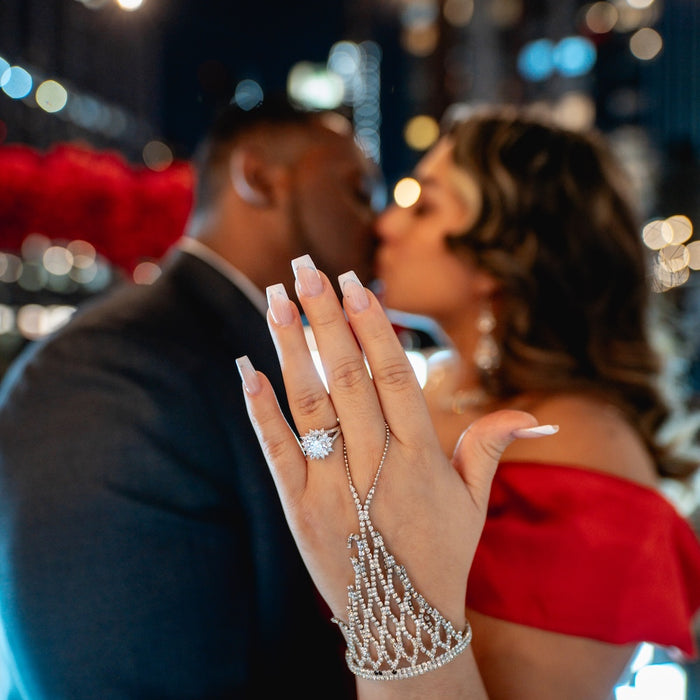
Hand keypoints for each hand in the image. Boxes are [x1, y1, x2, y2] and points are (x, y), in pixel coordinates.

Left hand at [236, 255, 555, 625]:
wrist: (401, 623)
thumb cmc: (441, 554)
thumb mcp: (474, 503)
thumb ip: (490, 449)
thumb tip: (532, 415)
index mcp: (421, 459)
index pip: (395, 378)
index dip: (374, 328)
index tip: (355, 284)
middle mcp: (376, 467)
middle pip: (348, 380)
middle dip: (327, 320)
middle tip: (306, 270)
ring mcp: (333, 488)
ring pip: (310, 406)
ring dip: (290, 349)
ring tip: (276, 299)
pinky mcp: (299, 509)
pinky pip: (277, 452)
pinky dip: (260, 410)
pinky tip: (246, 368)